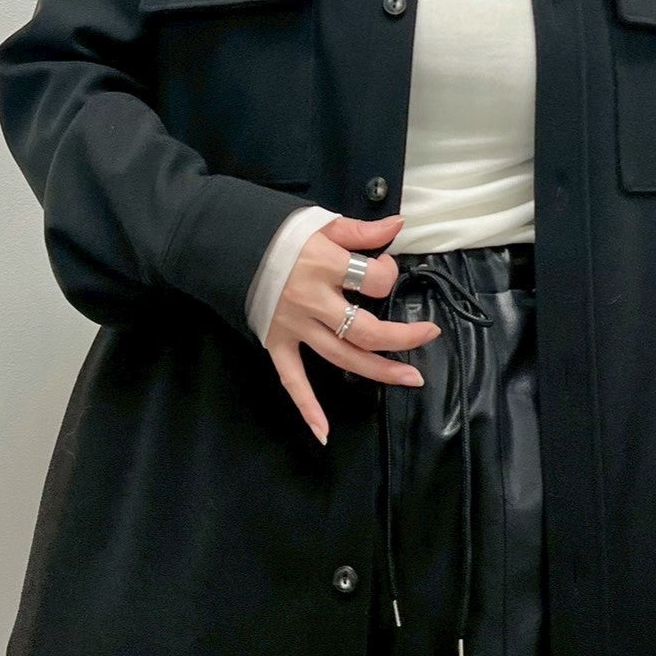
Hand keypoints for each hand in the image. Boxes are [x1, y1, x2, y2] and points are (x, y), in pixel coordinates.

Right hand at [264, 213, 441, 445]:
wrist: (225, 242)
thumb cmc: (278, 233)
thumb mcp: (321, 223)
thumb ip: (361, 230)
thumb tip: (399, 226)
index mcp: (325, 266)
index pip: (374, 279)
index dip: (388, 273)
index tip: (385, 266)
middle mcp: (313, 301)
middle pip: (366, 329)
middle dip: (402, 335)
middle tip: (430, 334)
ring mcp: (294, 327)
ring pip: (343, 356)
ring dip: (379, 370)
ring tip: (411, 378)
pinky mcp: (276, 342)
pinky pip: (292, 379)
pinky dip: (306, 407)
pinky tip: (324, 432)